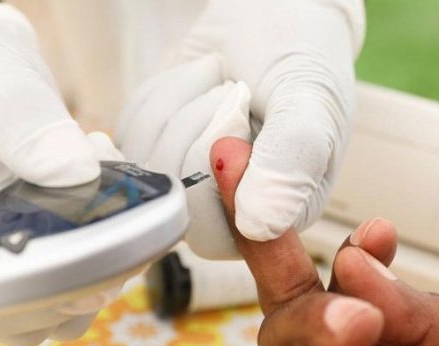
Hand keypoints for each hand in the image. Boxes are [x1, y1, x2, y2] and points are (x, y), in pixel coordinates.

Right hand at [0, 3, 121, 345]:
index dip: (14, 310)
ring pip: (55, 304)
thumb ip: (28, 126)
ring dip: (99, 272)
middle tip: (115, 238)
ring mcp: (2, 251)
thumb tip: (78, 174)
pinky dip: (107, 250)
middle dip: (73, 289)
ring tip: (113, 205)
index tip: (72, 274)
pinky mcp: (39, 242)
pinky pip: (78, 272)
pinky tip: (113, 194)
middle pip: (16, 317)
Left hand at [116, 0, 364, 258]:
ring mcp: (192, 184)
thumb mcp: (309, 104)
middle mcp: (234, 211)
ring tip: (219, 80)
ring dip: (178, 104)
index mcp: (280, 217)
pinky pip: (129, 137)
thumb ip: (290, 163)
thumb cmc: (303, 56)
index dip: (211, 171)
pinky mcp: (161, 152)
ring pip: (146, 166)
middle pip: (174, 200)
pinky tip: (197, 82)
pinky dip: (159, 96)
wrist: (271, 14)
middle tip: (232, 90)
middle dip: (194, 129)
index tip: (238, 113)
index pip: (216, 230)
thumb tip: (260, 228)